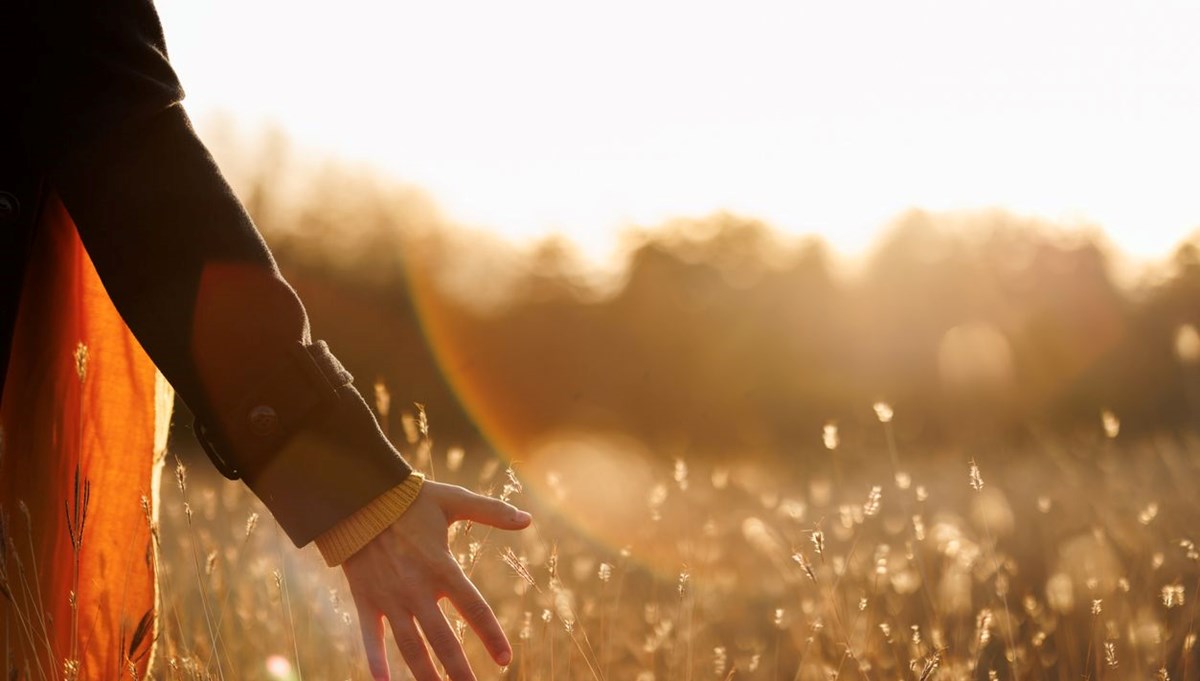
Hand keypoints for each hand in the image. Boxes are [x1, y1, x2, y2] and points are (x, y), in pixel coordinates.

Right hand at [343, 480, 532, 680]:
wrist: (358, 498)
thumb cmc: (410, 499)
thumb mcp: (453, 501)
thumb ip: (491, 512)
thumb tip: (527, 519)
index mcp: (442, 567)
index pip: (474, 609)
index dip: (491, 636)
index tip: (504, 659)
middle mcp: (416, 589)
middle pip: (442, 639)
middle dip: (458, 669)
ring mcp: (389, 598)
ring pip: (409, 646)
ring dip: (425, 673)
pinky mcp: (366, 599)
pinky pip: (371, 636)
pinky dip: (376, 660)